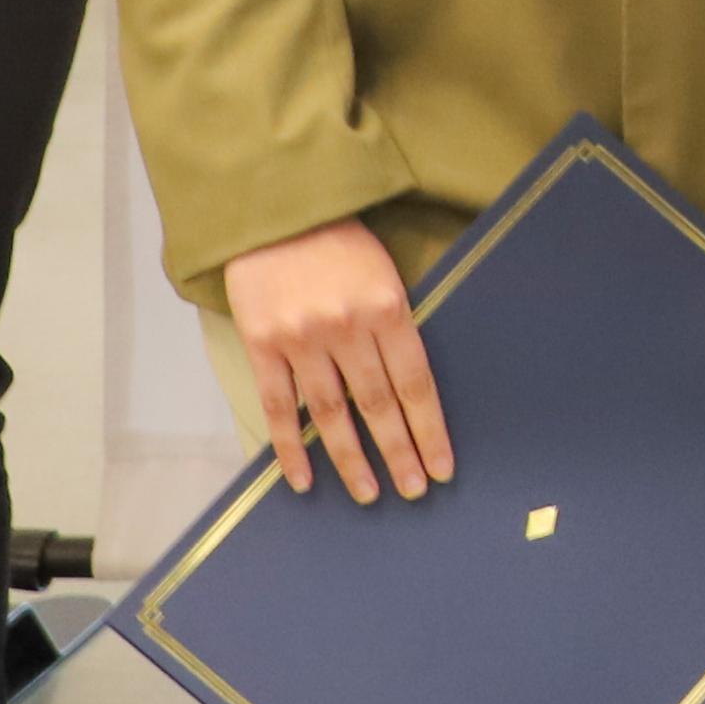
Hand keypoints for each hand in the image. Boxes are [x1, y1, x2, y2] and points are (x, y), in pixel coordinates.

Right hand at [222, 218, 451, 503]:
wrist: (275, 210)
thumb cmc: (339, 240)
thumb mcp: (384, 272)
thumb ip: (395, 324)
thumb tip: (409, 387)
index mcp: (388, 307)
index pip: (415, 384)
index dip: (429, 430)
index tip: (442, 467)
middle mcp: (346, 328)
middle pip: (378, 405)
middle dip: (398, 452)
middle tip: (413, 490)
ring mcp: (301, 339)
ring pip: (331, 414)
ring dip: (351, 459)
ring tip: (369, 493)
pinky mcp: (262, 345)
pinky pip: (279, 408)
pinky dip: (290, 448)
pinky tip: (303, 479)